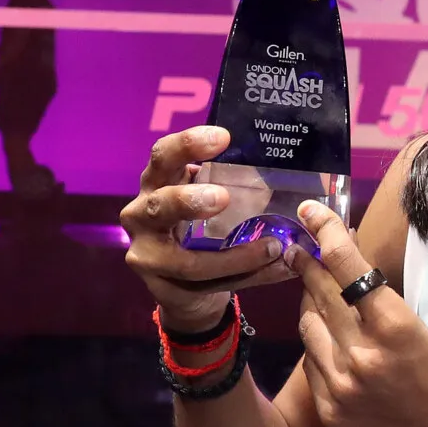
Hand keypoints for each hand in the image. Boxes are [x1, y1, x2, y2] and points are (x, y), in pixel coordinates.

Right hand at [120, 126, 299, 332]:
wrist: (185, 286)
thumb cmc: (200, 228)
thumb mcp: (209, 199)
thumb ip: (231, 185)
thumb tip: (286, 170)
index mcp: (157, 183)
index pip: (163, 157)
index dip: (187, 145)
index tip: (223, 137)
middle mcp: (141, 215)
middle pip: (158, 205)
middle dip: (189, 201)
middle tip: (223, 197)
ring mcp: (146, 256)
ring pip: (186, 261)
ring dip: (234, 256)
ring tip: (272, 247)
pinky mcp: (161, 289)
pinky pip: (207, 286)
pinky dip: (246, 277)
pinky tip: (277, 269)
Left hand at [290, 200, 427, 426]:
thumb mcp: (423, 332)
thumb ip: (381, 306)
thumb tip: (351, 272)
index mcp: (394, 325)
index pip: (349, 266)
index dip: (326, 232)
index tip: (310, 210)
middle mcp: (362, 352)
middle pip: (321, 293)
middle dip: (308, 264)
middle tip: (297, 248)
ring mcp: (342, 384)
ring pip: (309, 328)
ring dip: (309, 306)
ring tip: (312, 294)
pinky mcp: (331, 410)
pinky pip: (312, 365)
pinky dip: (317, 347)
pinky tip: (326, 342)